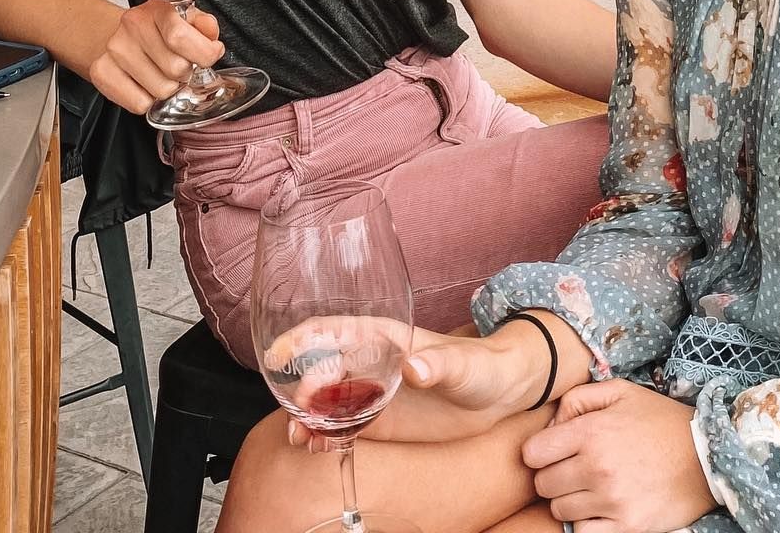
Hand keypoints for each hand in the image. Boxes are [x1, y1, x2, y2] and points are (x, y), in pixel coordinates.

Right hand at [85, 0, 224, 113]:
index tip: (209, 55)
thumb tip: (210, 34)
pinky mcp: (101, 71)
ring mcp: (115, 48)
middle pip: (176, 68)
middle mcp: (133, 24)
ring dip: (167, 88)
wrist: (118, 36)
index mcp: (158, 8)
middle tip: (178, 65)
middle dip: (185, 73)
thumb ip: (205, 25)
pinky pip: (139, 103)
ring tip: (160, 73)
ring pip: (160, 90)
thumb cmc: (158, 32)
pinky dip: (147, 100)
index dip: (204, 53)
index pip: (180, 37)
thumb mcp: (187, 21)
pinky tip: (144, 84)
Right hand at [278, 319, 544, 448]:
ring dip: (308, 419)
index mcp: (386, 338)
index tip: (278, 353)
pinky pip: (344, 428)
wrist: (500, 392)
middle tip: (299, 414)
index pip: (337, 330)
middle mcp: (373, 363)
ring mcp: (375, 393)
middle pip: (325, 372)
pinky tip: (316, 449)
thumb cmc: (482, 364)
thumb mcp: (464, 364)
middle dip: (304, 390)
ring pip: (328, 404)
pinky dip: (324, 437)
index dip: (305, 337)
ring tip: (299, 438)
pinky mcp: (381, 420)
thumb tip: (413, 367)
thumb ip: (439, 364)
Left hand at [525, 380, 716, 532]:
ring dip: (569, 500)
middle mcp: (596, 468)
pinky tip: (600, 507)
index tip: (551, 451)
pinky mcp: (627, 527)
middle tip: (571, 469)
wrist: (705, 455)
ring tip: (589, 487)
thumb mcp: (619, 392)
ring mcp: (611, 501)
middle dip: (552, 476)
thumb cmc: (659, 421)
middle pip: (543, 485)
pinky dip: (587, 523)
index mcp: (590, 433)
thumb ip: (578, 399)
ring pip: (560, 511)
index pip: (532, 453)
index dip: (538, 452)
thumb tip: (552, 424)